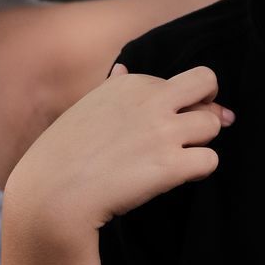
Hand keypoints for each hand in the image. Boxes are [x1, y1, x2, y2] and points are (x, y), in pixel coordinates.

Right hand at [5, 63, 234, 242]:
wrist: (50, 195)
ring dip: (202, 142)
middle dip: (210, 103)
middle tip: (200, 126)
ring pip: (213, 124)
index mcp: (132, 84)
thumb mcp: (86, 108)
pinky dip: (200, 170)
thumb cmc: (62, 155)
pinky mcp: (170, 165)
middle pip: (207, 82)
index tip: (167, 122)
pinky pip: (210, 160)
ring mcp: (163, 131)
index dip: (178, 104)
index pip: (177, 82)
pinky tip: (179, 177)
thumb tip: (123, 68)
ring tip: (179, 159)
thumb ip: (112, 88)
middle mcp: (152, 100)